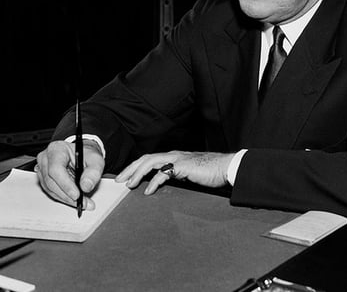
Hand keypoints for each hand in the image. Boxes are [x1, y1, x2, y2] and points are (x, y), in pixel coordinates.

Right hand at [35, 139, 104, 209]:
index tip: (76, 194)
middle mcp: (46, 158)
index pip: (56, 169)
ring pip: (50, 189)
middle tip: (82, 202)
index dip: (65, 184)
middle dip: (67, 195)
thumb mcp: (95, 160)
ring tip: (81, 202)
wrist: (81, 156)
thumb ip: (93, 172)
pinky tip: (74, 199)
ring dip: (66, 198)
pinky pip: (51, 191)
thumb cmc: (86, 155)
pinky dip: (63, 197)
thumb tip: (85, 186)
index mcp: (56, 149)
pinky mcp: (44, 178)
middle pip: (51, 181)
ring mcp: (42, 169)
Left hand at [115, 151, 233, 194]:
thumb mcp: (189, 174)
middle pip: (145, 158)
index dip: (136, 167)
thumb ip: (177, 176)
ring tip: (129, 185)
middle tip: (119, 180)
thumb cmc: (210, 171)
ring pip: (150, 162)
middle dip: (131, 169)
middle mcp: (173, 155)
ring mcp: (178, 159)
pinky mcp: (183, 166)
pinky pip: (164, 173)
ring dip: (138, 173)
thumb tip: (164, 184)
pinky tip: (149, 191)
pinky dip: (154, 182)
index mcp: (173, 157)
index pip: (149, 159)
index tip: (126, 177)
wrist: (226, 167)